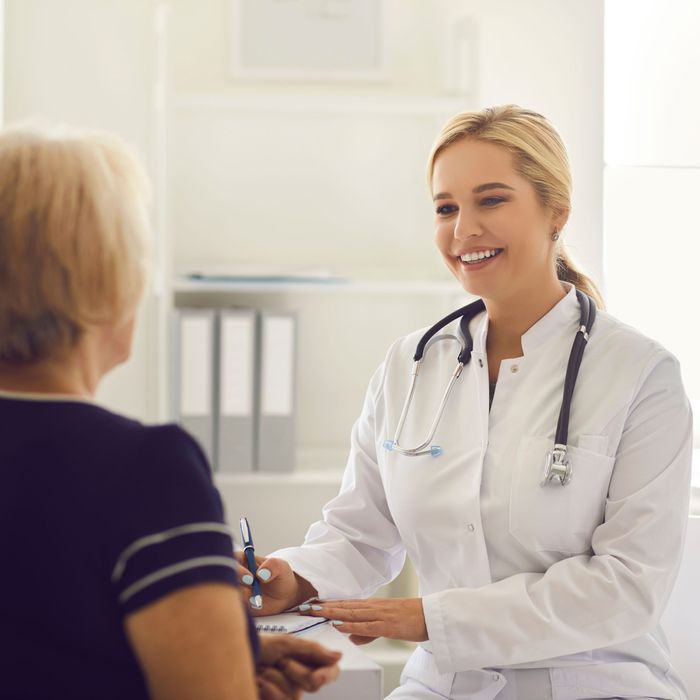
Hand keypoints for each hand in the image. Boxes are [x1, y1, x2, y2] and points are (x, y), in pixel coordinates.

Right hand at [235, 553, 315, 615]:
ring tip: (256, 600)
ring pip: (227, 594)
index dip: (237, 568)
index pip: (232, 560)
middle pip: (224, 577)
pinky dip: (240, 609)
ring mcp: (236, 590)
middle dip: (234, 584)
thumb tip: (261, 574)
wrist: (285, 595)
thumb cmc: (281, 576)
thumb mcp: (281, 567)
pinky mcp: (239, 604)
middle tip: (250, 589)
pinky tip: (254, 608)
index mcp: (243, 560)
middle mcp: (236, 575)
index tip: (250, 577)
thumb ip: (273, 566)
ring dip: (238, 598)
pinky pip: (233, 608)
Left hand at [256, 634, 341, 698]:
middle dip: (295, 672)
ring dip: (276, 678)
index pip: (331, 671)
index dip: (327, 674)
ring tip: (264, 669)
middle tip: (282, 661)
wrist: (233, 655)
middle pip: (313, 685)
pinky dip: (267, 689)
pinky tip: (258, 681)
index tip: (317, 676)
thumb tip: (339, 656)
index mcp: (308, 660)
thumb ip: (314, 650)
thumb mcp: (288, 643)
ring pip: (294, 695)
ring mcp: (288, 691)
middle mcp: (301, 677)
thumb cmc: (261, 645)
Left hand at [300, 598, 427, 645]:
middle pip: (344, 606)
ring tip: (315, 612)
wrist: (433, 616)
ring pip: (351, 613)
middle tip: (305, 606)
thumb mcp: (387, 625)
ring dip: (332, 612)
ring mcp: (380, 614)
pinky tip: (339, 625)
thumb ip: (368, 632)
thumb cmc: (412, 620)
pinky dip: (350, 625)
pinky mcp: (388, 625)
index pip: (346, 604)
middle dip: (324, 607)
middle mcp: (374, 607)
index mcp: (373, 606)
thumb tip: (351, 636)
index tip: (312, 604)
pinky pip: (366, 625)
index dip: (328, 604)